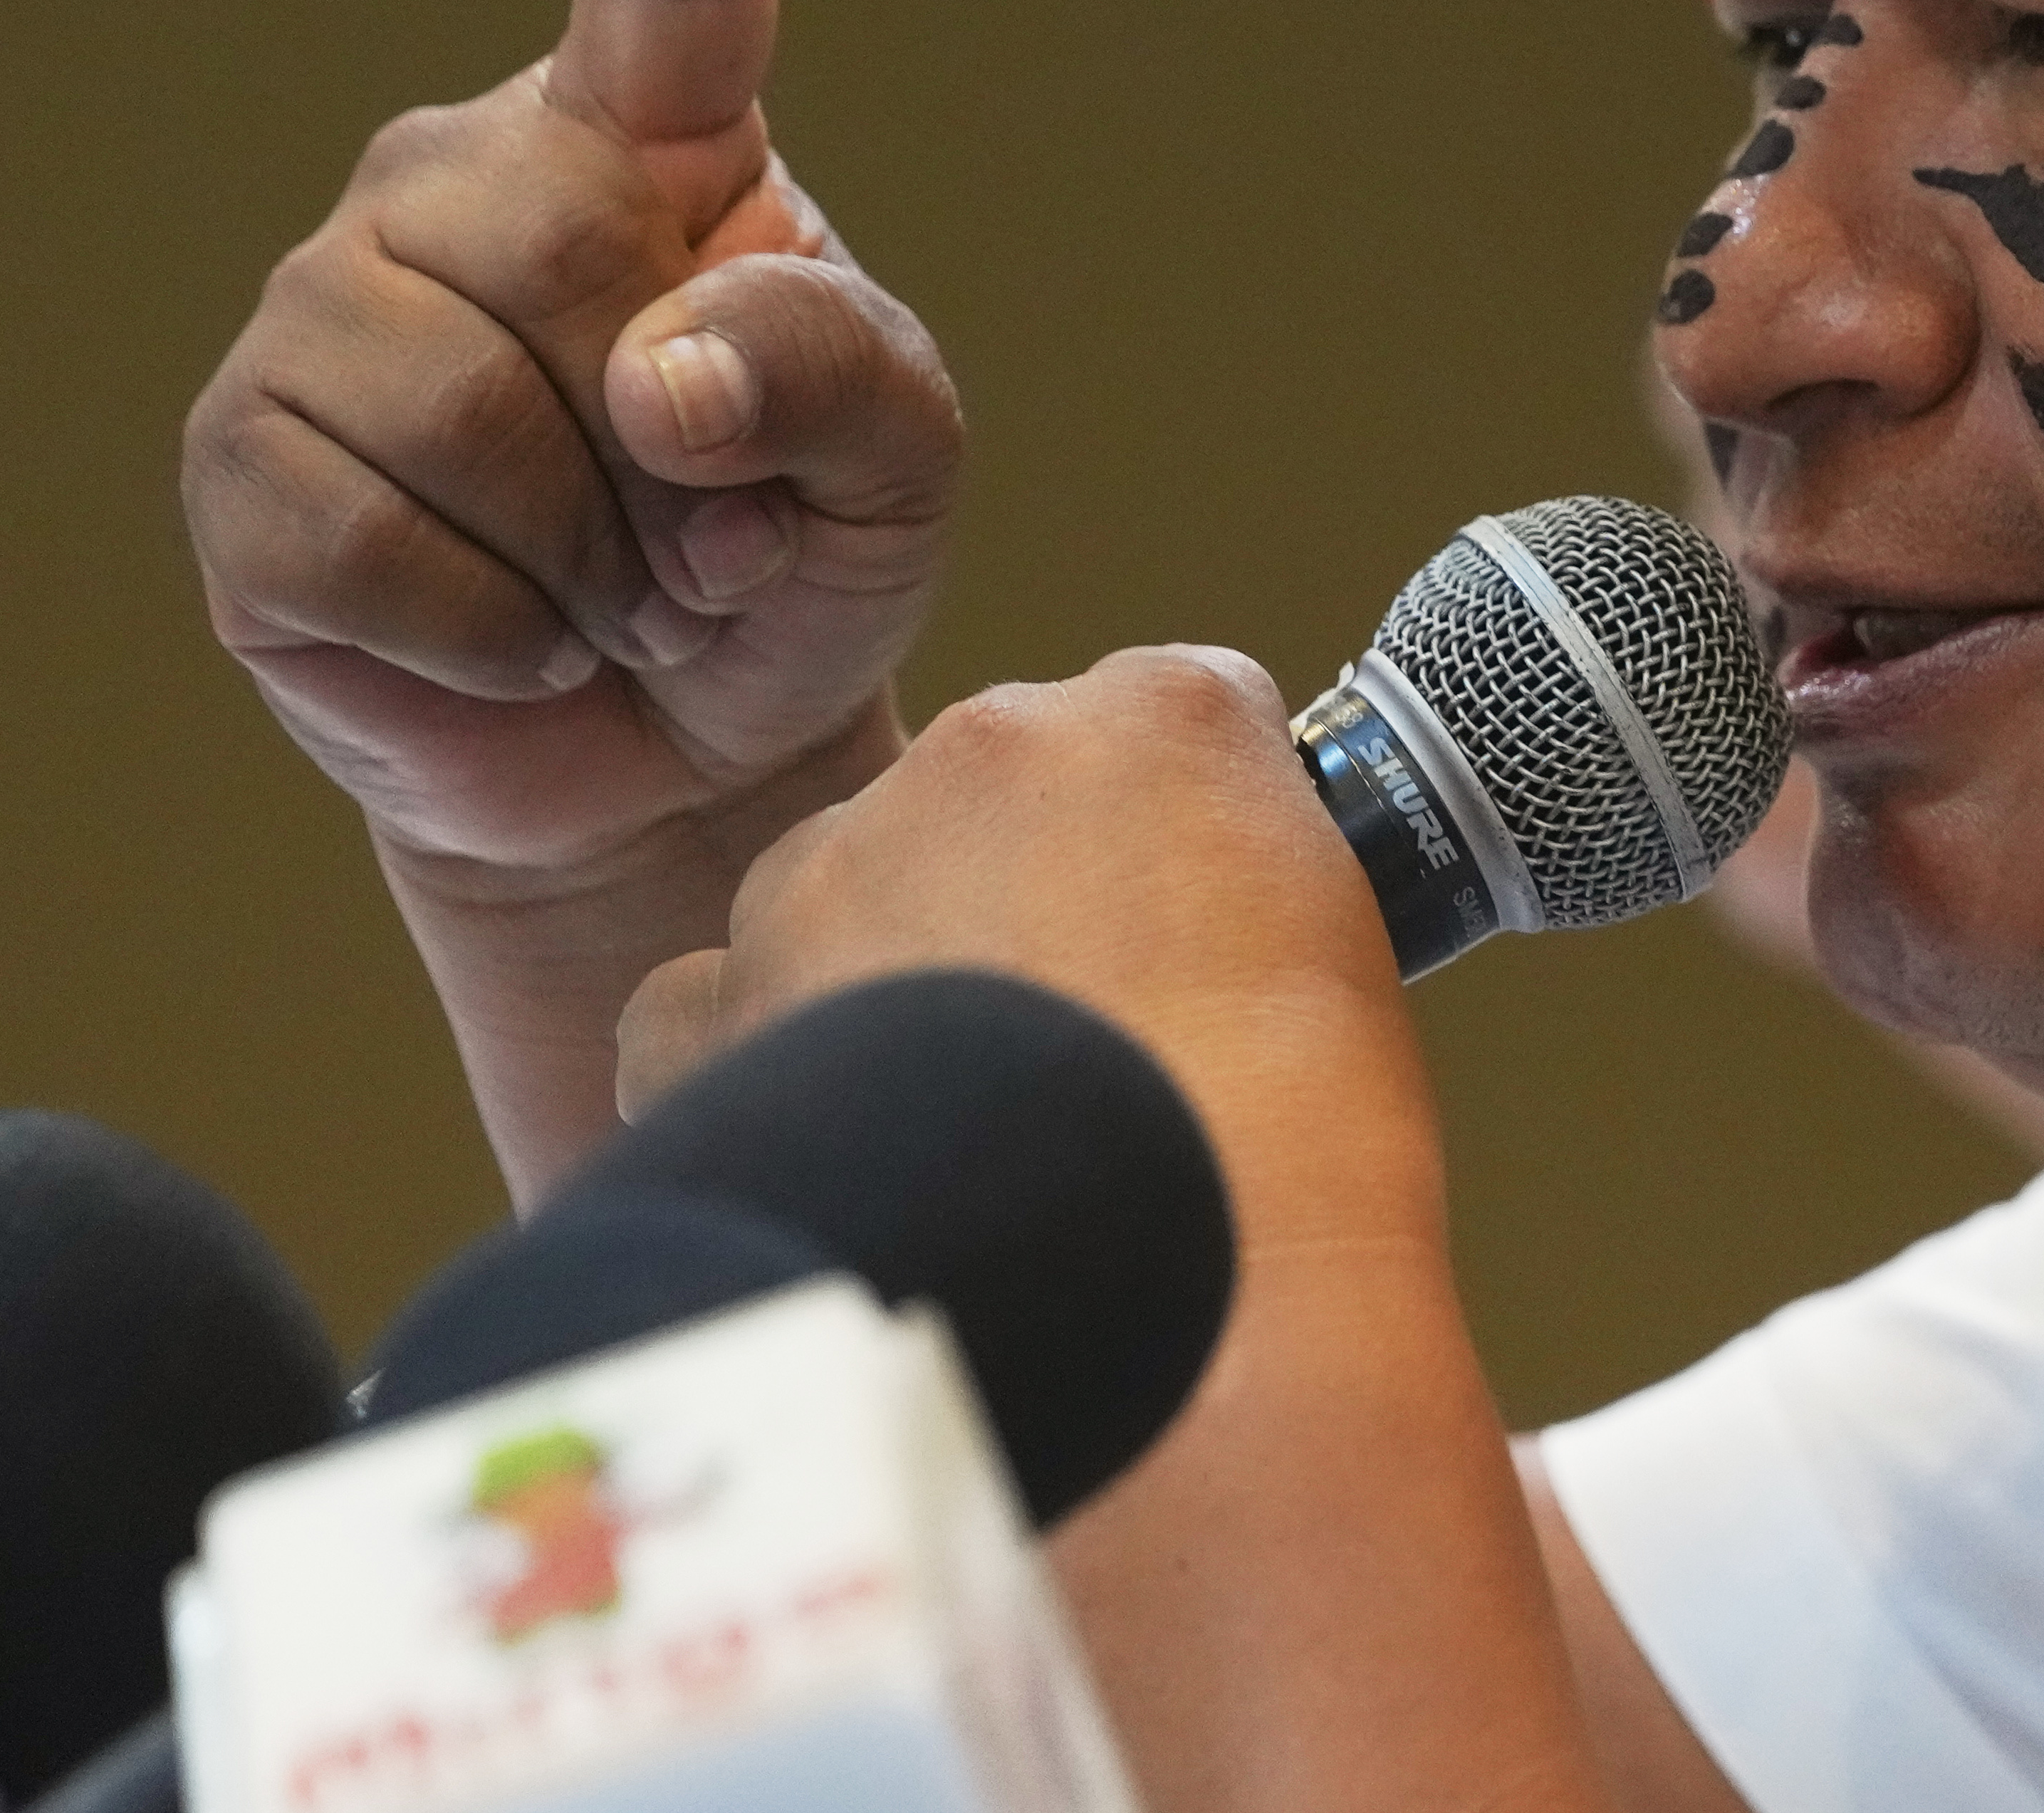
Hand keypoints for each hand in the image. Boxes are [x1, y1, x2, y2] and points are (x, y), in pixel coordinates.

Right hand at [181, 0, 960, 892]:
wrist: (660, 753)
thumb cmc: (782, 568)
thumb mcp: (895, 475)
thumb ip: (835, 379)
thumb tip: (659, 372)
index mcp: (657, 144)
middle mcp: (471, 183)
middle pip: (571, 258)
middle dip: (671, 453)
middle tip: (700, 543)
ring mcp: (332, 305)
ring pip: (463, 416)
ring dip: (580, 565)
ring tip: (604, 596)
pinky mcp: (241, 458)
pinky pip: (367, 544)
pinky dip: (482, 639)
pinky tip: (504, 642)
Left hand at [617, 648, 1436, 1245]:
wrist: (1185, 1320)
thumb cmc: (1299, 1165)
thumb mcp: (1340, 973)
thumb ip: (1252, 901)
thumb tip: (1201, 958)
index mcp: (1166, 721)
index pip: (1159, 725)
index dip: (1169, 843)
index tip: (1182, 934)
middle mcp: (986, 749)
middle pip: (986, 799)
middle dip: (1013, 899)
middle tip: (1070, 1056)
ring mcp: (837, 865)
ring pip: (838, 887)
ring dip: (881, 975)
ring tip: (957, 1135)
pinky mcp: (727, 996)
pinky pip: (703, 1008)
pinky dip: (751, 1066)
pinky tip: (832, 1155)